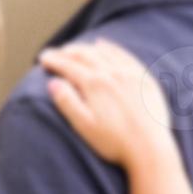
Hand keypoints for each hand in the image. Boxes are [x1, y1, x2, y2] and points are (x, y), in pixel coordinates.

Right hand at [40, 39, 175, 168]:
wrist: (151, 148)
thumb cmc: (113, 141)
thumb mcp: (83, 125)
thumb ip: (66, 101)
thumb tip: (53, 82)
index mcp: (94, 84)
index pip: (68, 66)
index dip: (53, 61)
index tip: (42, 59)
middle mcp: (112, 73)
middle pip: (84, 55)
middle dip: (66, 52)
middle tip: (54, 53)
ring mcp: (130, 74)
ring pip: (103, 52)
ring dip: (85, 48)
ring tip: (72, 49)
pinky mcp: (144, 78)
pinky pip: (124, 55)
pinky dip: (110, 48)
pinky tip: (103, 45)